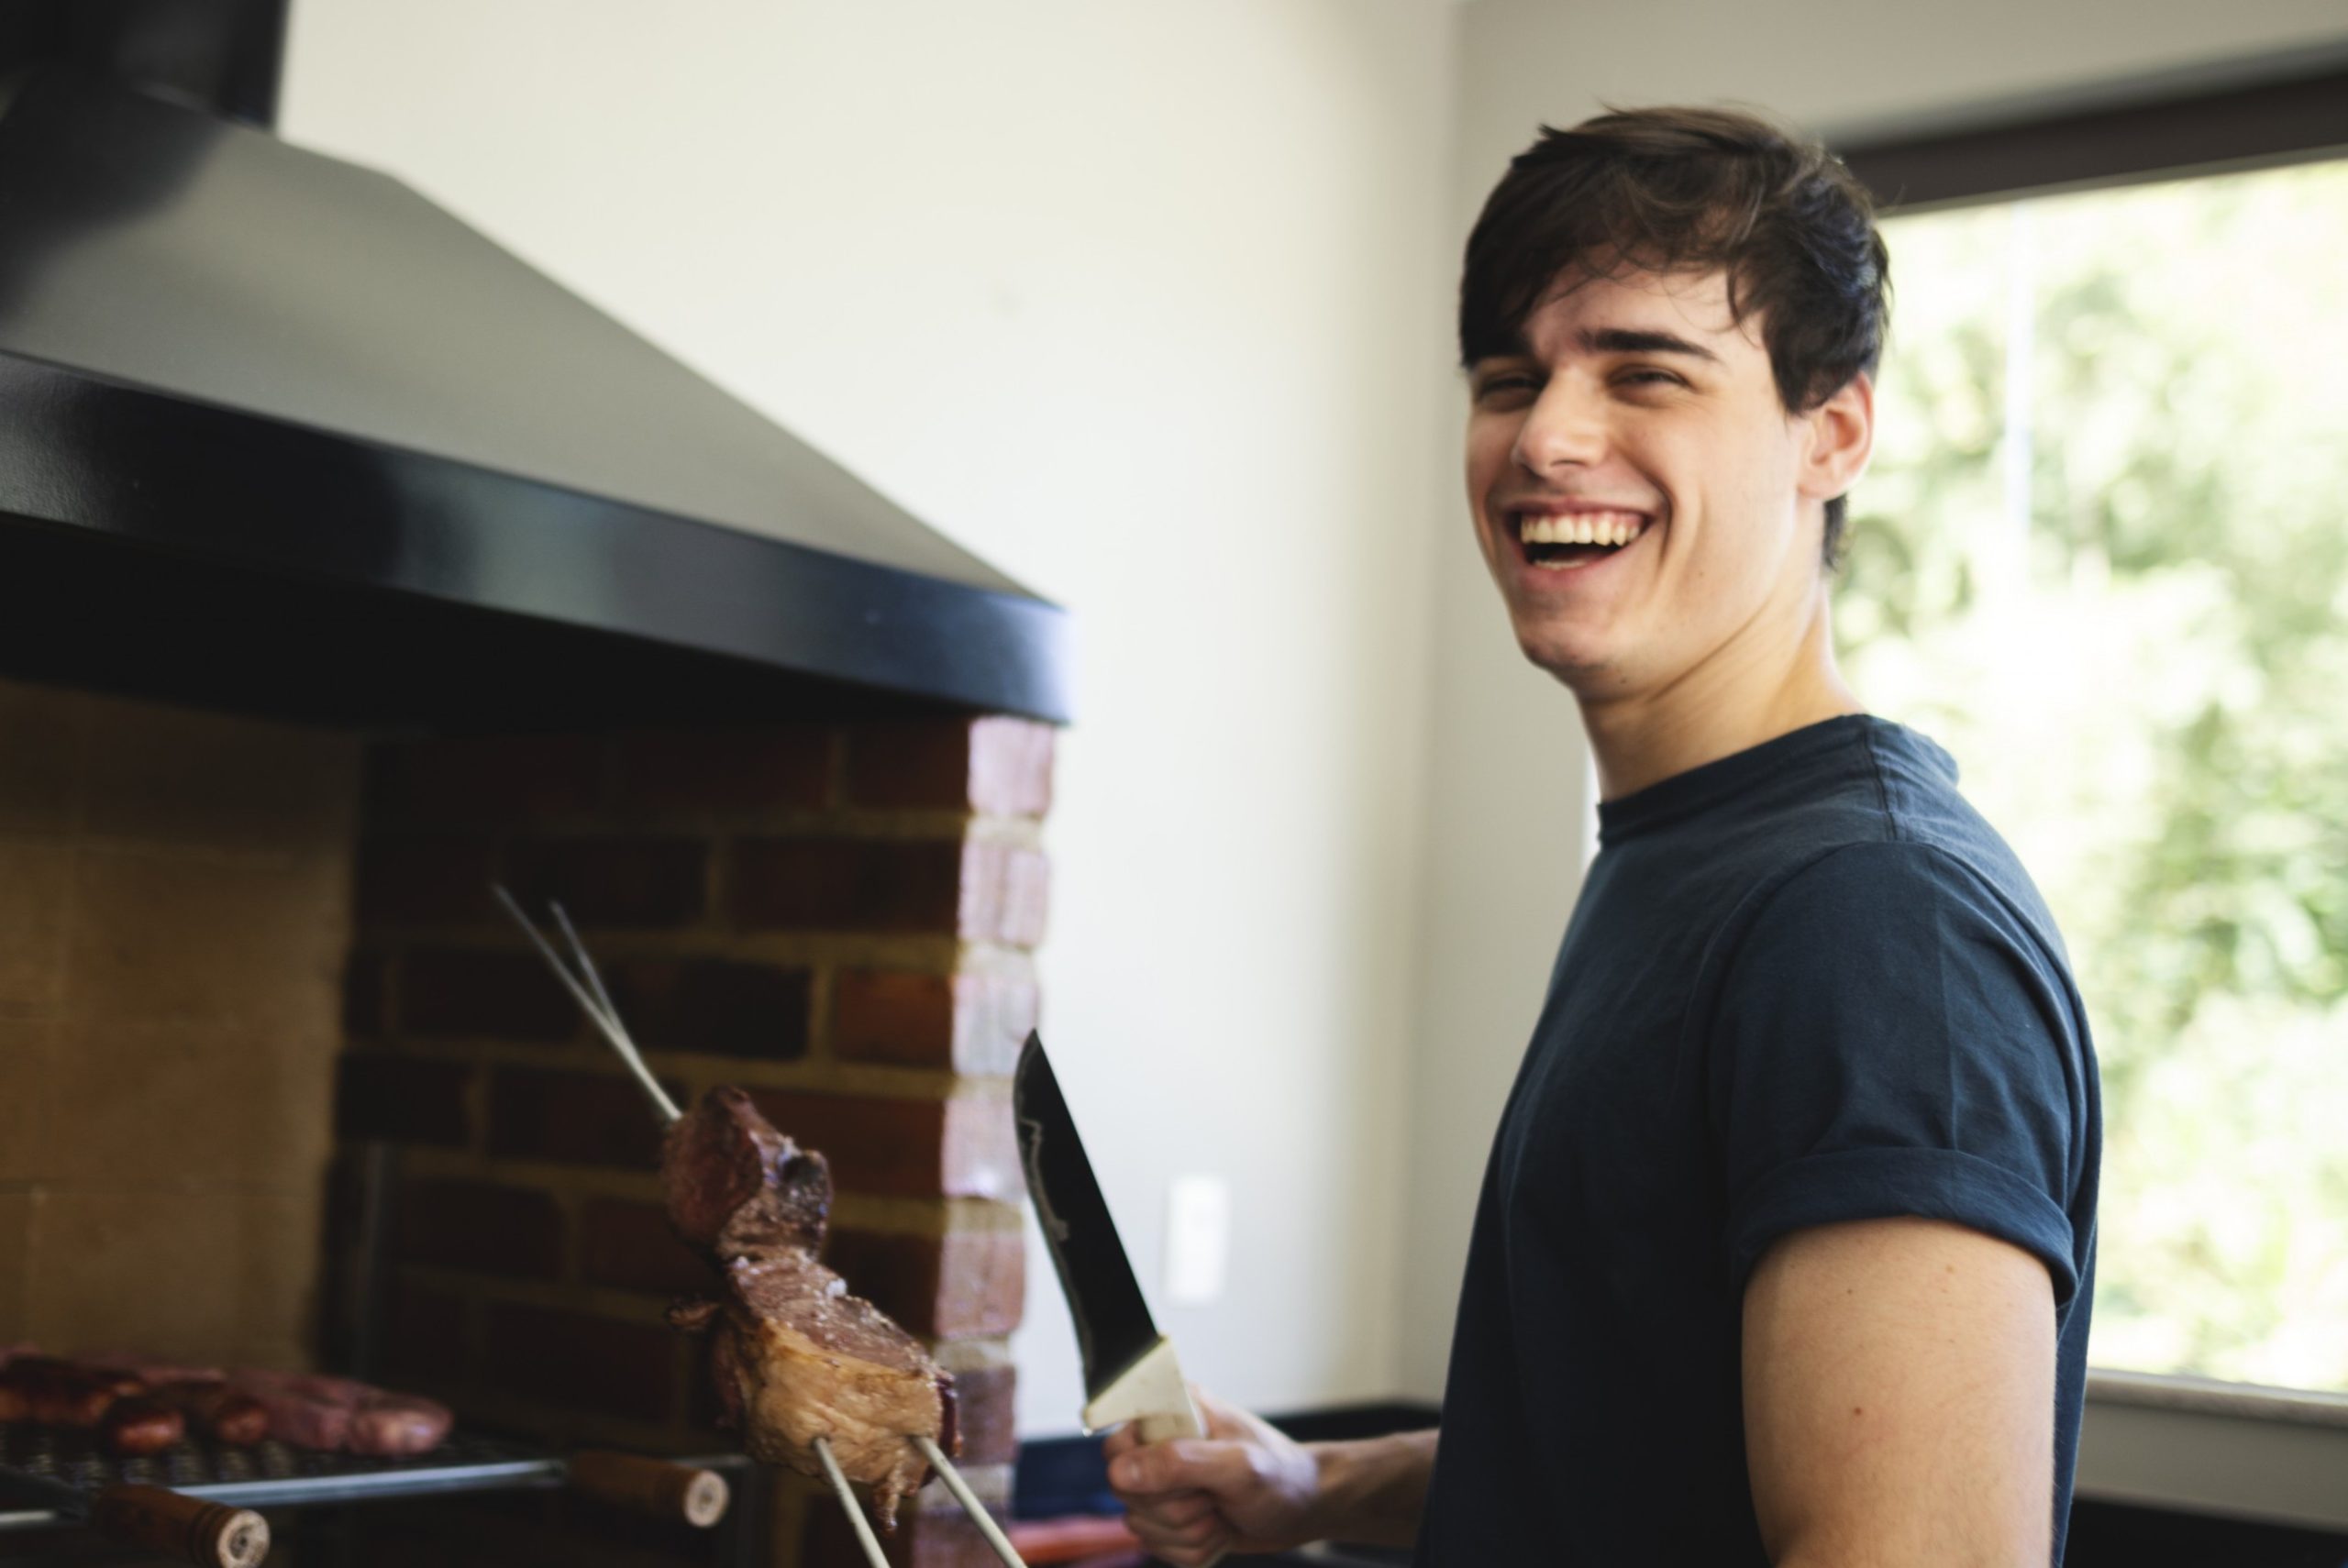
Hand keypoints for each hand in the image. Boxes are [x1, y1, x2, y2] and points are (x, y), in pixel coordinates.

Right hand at [1103, 1386, 1319, 1565]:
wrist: (1307, 1507)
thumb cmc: (1282, 1476)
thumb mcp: (1238, 1466)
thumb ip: (1179, 1463)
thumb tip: (1120, 1472)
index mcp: (1173, 1414)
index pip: (1117, 1445)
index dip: (1140, 1472)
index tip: (1183, 1481)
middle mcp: (1162, 1446)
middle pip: (1126, 1493)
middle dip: (1177, 1508)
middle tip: (1215, 1496)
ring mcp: (1165, 1485)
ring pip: (1141, 1526)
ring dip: (1190, 1532)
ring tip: (1222, 1511)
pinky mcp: (1172, 1519)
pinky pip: (1160, 1548)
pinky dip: (1195, 1549)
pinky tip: (1221, 1529)